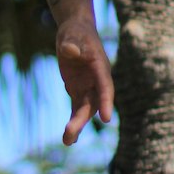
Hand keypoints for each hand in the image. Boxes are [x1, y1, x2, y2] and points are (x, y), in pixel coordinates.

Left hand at [55, 17, 113, 145]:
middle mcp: (97, 81)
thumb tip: (69, 51)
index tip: (106, 119)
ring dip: (77, 125)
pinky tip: (68, 138)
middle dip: (82, 119)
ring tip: (67, 141)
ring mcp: (88, 87)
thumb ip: (71, 44)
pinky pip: (77, 109)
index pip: (105, 87)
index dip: (106, 102)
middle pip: (93, 104)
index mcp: (100, 67)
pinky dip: (73, 122)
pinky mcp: (78, 91)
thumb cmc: (76, 32)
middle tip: (70, 133)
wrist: (75, 32)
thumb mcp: (72, 35)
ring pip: (85, 110)